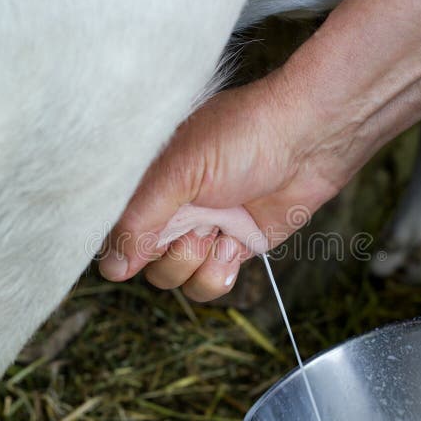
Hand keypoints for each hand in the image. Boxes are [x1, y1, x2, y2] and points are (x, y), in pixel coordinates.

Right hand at [98, 73, 363, 300]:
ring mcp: (201, 231)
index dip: (128, 243)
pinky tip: (235, 242)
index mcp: (146, 183)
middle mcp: (169, 210)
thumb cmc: (241, 137)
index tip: (151, 234)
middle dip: (171, 251)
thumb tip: (111, 268)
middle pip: (144, 264)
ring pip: (174, 279)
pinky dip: (218, 272)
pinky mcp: (231, 248)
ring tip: (220, 230)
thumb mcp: (178, 171)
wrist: (308, 140)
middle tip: (198, 222)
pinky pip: (208, 283)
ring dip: (195, 263)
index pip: (114, 232)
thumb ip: (139, 220)